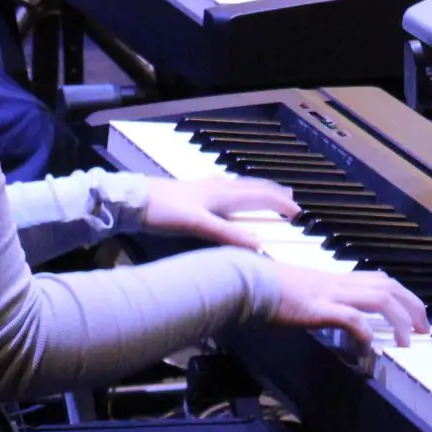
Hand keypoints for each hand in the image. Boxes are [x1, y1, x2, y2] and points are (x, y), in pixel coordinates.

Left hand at [139, 176, 297, 248]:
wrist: (134, 199)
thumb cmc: (164, 210)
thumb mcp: (197, 224)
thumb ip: (227, 234)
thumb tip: (259, 245)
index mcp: (222, 194)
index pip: (259, 196)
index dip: (279, 204)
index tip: (297, 213)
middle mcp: (217, 187)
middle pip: (253, 187)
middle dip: (274, 193)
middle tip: (291, 199)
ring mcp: (205, 188)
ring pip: (240, 187)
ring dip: (258, 191)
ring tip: (268, 194)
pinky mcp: (194, 192)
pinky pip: (227, 190)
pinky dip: (240, 193)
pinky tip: (231, 197)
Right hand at [269, 264, 428, 352]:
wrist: (245, 280)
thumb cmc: (267, 287)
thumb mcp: (302, 292)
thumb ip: (320, 301)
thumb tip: (332, 315)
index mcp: (335, 279)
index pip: (379, 280)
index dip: (402, 295)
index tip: (414, 314)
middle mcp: (337, 282)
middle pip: (388, 286)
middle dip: (412, 306)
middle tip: (424, 329)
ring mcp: (328, 294)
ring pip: (378, 298)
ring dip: (397, 319)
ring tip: (407, 341)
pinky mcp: (316, 308)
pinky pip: (349, 317)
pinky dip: (364, 331)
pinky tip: (370, 346)